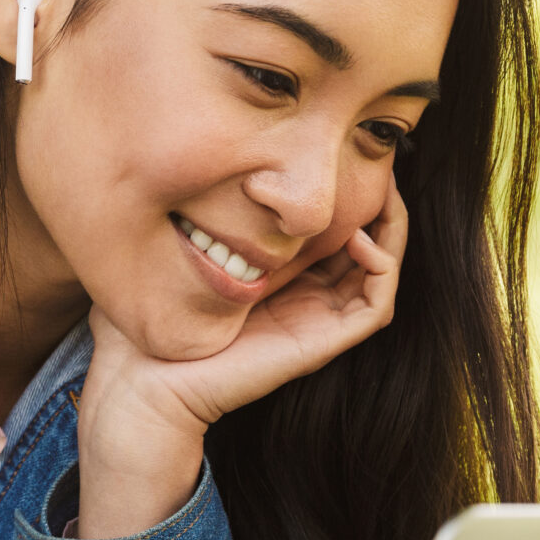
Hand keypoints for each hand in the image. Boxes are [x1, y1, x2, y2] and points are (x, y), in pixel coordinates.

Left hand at [76, 175, 408, 537]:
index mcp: (279, 281)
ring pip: (380, 275)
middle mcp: (306, 301)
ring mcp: (317, 323)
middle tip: (383, 167)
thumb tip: (180, 169)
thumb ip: (190, 221)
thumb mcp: (177, 257)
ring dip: (392, 233)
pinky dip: (382, 271)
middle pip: (368, 251)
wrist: (146, 383)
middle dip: (382, 208)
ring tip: (385, 195)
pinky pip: (376, 307)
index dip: (349, 199)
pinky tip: (360, 241)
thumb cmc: (151, 325)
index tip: (347, 157)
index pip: (332, 236)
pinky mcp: (321, 344)